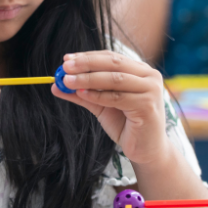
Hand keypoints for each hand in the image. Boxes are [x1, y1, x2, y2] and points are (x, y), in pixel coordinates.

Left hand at [52, 51, 170, 164]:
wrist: (146, 150)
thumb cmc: (126, 125)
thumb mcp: (101, 105)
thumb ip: (82, 93)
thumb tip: (56, 85)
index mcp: (140, 70)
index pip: (111, 57)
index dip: (88, 56)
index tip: (67, 59)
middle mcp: (149, 76)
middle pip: (113, 63)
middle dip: (86, 64)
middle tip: (65, 67)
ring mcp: (151, 90)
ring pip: (114, 79)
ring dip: (88, 79)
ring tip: (68, 81)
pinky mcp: (148, 106)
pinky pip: (118, 97)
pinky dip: (98, 95)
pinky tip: (82, 94)